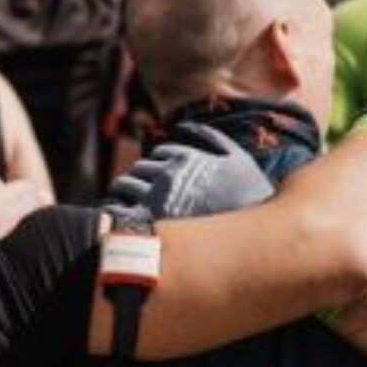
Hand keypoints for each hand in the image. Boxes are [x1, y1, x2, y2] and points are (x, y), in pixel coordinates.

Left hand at [107, 124, 273, 217]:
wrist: (252, 241)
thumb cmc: (250, 199)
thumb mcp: (240, 162)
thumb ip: (217, 139)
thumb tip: (191, 125)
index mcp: (186, 158)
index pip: (160, 153)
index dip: (160, 163)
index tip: (160, 175)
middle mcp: (168, 176)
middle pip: (140, 168)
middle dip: (141, 176)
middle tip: (140, 189)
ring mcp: (156, 199)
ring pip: (124, 184)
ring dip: (123, 190)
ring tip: (126, 202)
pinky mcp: (147, 224)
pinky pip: (117, 210)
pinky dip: (113, 209)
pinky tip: (118, 217)